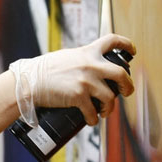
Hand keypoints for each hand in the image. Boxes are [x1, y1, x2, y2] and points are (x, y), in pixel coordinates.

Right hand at [10, 34, 135, 126]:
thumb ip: (81, 59)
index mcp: (88, 52)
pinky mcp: (78, 97)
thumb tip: (92, 69)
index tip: (132, 50)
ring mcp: (86, 81)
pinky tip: (91, 120)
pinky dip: (93, 119)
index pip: (112, 40)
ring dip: (109, 108)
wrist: (29, 80)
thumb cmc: (44, 70)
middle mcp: (90, 65)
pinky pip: (93, 112)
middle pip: (121, 73)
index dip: (126, 44)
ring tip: (105, 112)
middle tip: (127, 92)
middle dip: (128, 85)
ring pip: (110, 97)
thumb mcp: (67, 57)